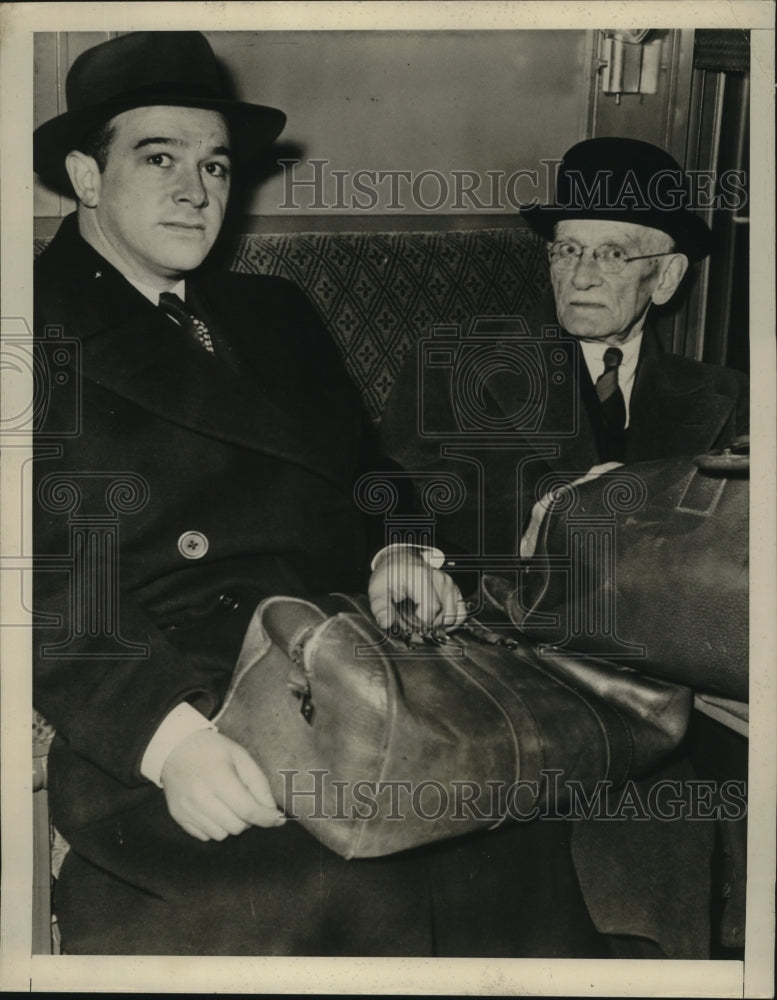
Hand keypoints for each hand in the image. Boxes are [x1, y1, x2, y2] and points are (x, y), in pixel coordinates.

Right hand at [160, 728, 284, 840]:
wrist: (175, 747)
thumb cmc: (212, 750)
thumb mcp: (240, 757)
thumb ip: (258, 784)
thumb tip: (271, 811)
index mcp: (218, 778)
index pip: (247, 810)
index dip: (266, 818)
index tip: (278, 819)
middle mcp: (200, 797)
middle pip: (236, 826)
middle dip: (248, 818)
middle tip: (245, 802)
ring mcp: (187, 809)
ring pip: (221, 835)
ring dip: (231, 824)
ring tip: (227, 804)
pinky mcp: (178, 817)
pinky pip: (205, 836)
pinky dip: (215, 827)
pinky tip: (213, 809)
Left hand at [368, 547, 466, 631]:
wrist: (399, 561)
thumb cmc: (390, 576)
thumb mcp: (377, 590)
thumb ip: (380, 608)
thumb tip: (387, 622)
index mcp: (420, 577)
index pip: (431, 609)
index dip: (422, 624)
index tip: (411, 625)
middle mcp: (439, 579)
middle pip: (444, 614)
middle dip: (431, 626)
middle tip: (416, 626)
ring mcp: (448, 583)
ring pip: (454, 614)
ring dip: (442, 625)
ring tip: (426, 623)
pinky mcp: (453, 588)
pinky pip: (462, 610)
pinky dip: (454, 621)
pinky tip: (440, 624)